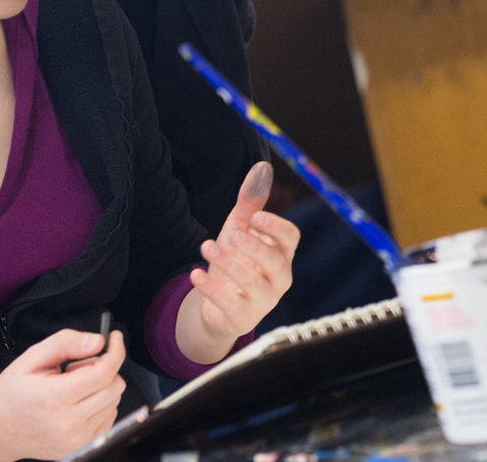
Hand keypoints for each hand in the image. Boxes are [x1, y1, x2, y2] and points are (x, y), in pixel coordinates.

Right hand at [0, 327, 125, 461]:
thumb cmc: (10, 393)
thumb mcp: (30, 358)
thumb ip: (65, 343)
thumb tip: (97, 341)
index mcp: (55, 398)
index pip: (104, 372)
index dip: (115, 351)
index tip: (114, 338)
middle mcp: (69, 423)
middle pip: (114, 386)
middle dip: (102, 368)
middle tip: (76, 368)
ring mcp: (76, 439)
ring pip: (114, 402)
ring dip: (101, 387)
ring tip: (71, 387)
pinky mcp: (81, 446)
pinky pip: (109, 418)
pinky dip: (100, 404)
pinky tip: (77, 402)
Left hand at [177, 162, 300, 362]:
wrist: (219, 306)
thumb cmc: (236, 261)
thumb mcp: (240, 230)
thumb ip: (250, 203)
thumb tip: (262, 167)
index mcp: (282, 253)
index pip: (290, 238)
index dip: (275, 227)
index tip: (256, 217)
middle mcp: (279, 277)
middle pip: (276, 262)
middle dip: (254, 247)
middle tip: (231, 234)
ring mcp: (263, 301)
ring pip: (252, 282)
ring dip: (227, 263)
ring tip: (206, 247)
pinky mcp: (243, 318)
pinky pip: (230, 304)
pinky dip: (212, 288)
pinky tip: (195, 274)